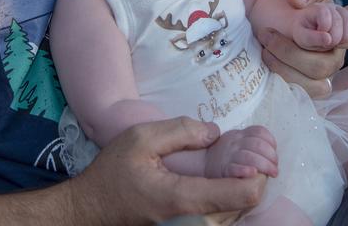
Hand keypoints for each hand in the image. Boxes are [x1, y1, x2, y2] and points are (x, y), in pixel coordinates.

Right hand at [70, 118, 264, 225]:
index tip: (251, 156)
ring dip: (242, 191)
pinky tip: (220, 183)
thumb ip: (180, 131)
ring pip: (236, 215)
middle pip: (245, 206)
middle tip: (243, 157)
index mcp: (183, 199)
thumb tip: (215, 133)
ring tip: (233, 168)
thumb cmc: (112, 174)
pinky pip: (222, 220)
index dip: (257, 172)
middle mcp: (193, 224)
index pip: (242, 194)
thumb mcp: (140, 138)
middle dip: (251, 179)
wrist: (91, 211)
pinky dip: (230, 201)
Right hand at [204, 126, 277, 179]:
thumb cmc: (228, 156)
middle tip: (275, 168)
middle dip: (271, 156)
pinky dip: (245, 170)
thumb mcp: (238, 142)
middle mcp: (234, 142)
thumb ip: (252, 143)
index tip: (274, 151)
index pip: (259, 131)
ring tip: (272, 173)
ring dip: (264, 165)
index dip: (270, 141)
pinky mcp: (224, 169)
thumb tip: (273, 153)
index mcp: (240, 134)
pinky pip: (235, 168)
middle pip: (257, 144)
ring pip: (249, 156)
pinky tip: (253, 173)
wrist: (205, 165)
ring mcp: (229, 155)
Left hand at [259, 0, 347, 97]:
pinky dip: (282, 75)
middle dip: (295, 50)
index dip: (344, 33)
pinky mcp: (302, 86)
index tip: (320, 20)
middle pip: (329, 63)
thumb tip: (299, 1)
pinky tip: (266, 57)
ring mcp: (319, 72)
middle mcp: (333, 54)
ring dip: (287, 63)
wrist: (260, 13)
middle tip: (267, 32)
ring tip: (265, 45)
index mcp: (341, 30)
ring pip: (316, 83)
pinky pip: (301, 93)